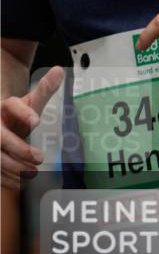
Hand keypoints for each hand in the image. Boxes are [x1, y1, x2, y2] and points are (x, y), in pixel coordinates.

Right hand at [1, 66, 63, 189]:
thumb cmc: (15, 116)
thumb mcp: (29, 103)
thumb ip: (44, 90)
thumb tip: (59, 70)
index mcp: (3, 107)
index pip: (10, 105)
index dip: (23, 112)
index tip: (37, 120)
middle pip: (0, 138)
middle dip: (19, 149)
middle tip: (40, 158)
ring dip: (14, 167)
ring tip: (33, 172)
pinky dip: (6, 179)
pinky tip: (21, 182)